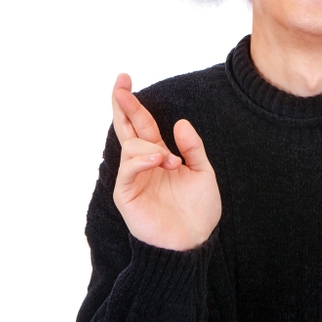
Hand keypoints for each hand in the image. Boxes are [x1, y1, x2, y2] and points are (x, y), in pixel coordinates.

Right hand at [112, 73, 220, 250]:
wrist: (193, 241)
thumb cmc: (198, 210)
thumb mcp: (202, 172)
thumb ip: (192, 147)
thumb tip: (181, 122)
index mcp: (158, 155)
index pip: (142, 124)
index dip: (134, 104)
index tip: (125, 80)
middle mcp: (142, 164)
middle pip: (127, 128)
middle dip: (123, 105)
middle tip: (120, 82)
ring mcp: (132, 178)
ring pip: (131, 146)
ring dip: (150, 146)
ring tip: (169, 161)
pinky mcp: (126, 194)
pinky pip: (128, 168)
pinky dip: (142, 159)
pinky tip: (158, 159)